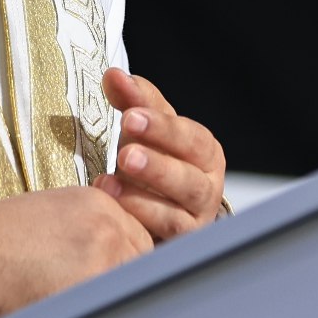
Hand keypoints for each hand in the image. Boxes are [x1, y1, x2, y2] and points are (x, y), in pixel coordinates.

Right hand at [0, 185, 150, 317]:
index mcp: (97, 203)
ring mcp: (105, 256)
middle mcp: (107, 225)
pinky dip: (102, 309)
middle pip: (142, 255)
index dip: (125, 254)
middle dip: (125, 273)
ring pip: (132, 280)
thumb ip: (87, 225)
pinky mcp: (94, 286)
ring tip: (81, 301)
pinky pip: (114, 301)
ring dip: (113, 292)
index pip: (136, 232)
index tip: (112, 268)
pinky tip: (76, 311)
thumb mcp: (49, 212)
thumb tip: (109, 250)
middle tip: (98, 288)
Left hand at [95, 67, 226, 240]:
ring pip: (179, 208)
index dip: (161, 126)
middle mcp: (207, 185)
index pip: (189, 136)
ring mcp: (195, 217)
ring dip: (146, 195)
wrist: (156, 211)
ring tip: (111, 182)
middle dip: (157, 163)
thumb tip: (113, 74)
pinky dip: (142, 219)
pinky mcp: (179, 242)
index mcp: (203, 151)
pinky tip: (114, 206)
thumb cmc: (153, 161)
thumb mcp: (144, 129)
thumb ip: (133, 101)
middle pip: (189, 175)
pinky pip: (165, 233)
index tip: (129, 115)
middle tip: (125, 153)